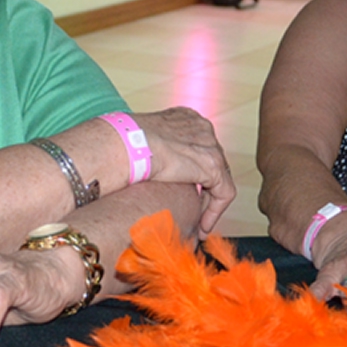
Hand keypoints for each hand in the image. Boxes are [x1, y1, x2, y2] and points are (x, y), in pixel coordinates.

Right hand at [130, 107, 236, 236]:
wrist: (126, 143)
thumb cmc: (123, 145)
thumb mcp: (145, 145)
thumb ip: (156, 152)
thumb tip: (153, 168)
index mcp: (186, 119)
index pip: (198, 148)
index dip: (193, 173)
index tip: (185, 192)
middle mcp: (201, 127)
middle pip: (210, 163)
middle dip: (203, 189)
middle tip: (194, 212)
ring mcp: (209, 144)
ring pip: (218, 180)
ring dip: (208, 205)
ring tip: (199, 225)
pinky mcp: (212, 164)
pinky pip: (223, 193)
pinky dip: (214, 212)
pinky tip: (203, 228)